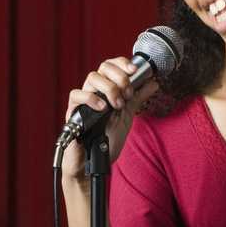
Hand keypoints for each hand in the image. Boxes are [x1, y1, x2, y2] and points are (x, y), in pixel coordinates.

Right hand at [61, 57, 159, 183]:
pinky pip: (76, 95)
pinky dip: (91, 98)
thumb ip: (137, 98)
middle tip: (127, 93)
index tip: (136, 71)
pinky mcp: (72, 112)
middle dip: (120, 77)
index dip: (123, 63)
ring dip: (110, 88)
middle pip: (103, 67)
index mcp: (106, 90)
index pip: (111, 66)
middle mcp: (94, 92)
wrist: (95, 163)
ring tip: (117, 105)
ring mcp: (82, 101)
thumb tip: (153, 82)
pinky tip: (102, 107)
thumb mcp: (127, 116)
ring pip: (92, 78)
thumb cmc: (107, 141)